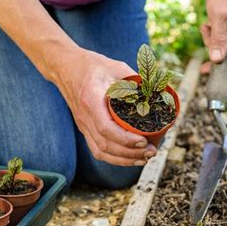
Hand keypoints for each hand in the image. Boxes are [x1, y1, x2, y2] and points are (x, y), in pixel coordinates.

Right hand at [55, 48, 156, 166]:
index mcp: (91, 99)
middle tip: (151, 151)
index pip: (105, 127)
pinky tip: (130, 158)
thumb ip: (136, 80)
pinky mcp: (85, 129)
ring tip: (144, 158)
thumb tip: (159, 93)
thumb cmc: (93, 66)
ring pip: (101, 151)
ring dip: (124, 159)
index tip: (144, 140)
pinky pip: (97, 150)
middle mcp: (85, 116)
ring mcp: (83, 124)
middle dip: (130, 152)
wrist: (67, 67)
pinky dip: (114, 158)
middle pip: (105, 144)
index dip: (125, 139)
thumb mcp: (116, 67)